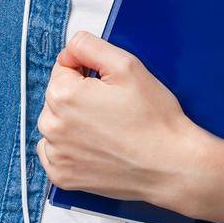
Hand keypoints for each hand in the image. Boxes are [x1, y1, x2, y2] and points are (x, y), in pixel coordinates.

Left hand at [35, 31, 201, 205]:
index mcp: (63, 95)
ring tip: (108, 129)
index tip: (110, 87)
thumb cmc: (153, 118)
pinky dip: (70, 148)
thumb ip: (89, 45)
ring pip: (56, 124)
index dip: (89, 72)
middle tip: (114, 109)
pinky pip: (55, 153)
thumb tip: (68, 50)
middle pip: (57, 96)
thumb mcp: (126, 65)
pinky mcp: (62, 177)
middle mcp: (52, 126)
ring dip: (73, 122)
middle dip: (80, 96)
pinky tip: (96, 147)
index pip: (63, 68)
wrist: (171, 165)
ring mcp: (56, 154)